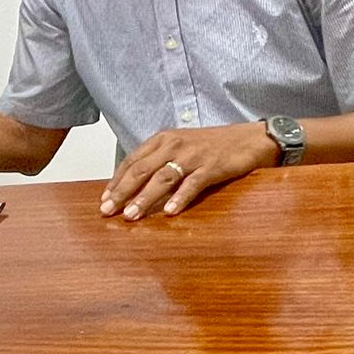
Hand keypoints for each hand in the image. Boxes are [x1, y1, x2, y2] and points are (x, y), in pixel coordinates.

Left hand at [100, 123, 277, 220]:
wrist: (249, 138)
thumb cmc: (212, 145)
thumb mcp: (180, 147)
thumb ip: (159, 161)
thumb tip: (134, 185)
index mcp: (162, 139)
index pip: (132, 161)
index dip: (117, 181)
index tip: (104, 199)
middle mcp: (174, 144)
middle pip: (142, 170)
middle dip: (122, 192)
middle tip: (108, 211)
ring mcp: (193, 155)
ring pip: (162, 178)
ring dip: (145, 198)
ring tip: (131, 216)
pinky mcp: (211, 166)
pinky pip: (192, 184)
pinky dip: (179, 198)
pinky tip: (169, 213)